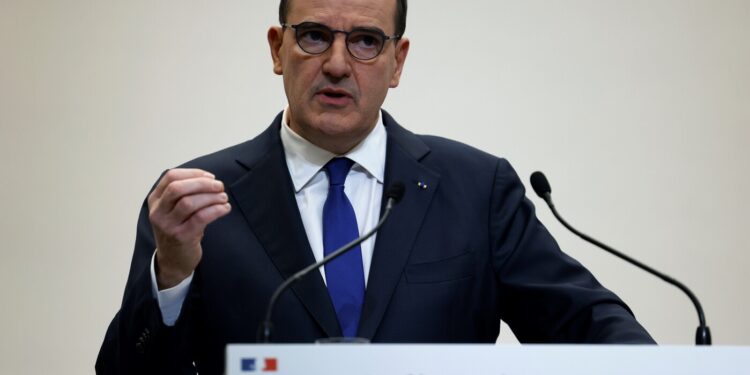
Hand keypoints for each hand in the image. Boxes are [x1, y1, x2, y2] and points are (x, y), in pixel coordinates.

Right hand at [148, 168, 230, 288]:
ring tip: (223, 198)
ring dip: (211, 197)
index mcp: (155, 200)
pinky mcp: (181, 237)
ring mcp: (168, 225)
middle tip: (219, 186)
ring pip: (188, 202)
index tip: (211, 177)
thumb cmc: (179, 229)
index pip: (171, 177)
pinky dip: (216, 210)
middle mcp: (158, 212)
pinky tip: (225, 209)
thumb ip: (185, 193)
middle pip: (177, 188)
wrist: (173, 260)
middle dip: (202, 183)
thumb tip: (210, 179)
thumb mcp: (174, 209)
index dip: (193, 173)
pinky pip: (200, 218)